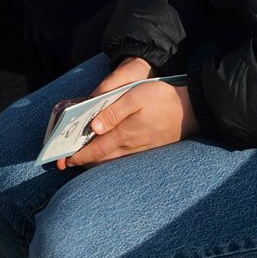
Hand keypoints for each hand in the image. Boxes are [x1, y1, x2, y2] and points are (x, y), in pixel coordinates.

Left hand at [58, 61, 197, 169]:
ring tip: (83, 158)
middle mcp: (131, 147)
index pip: (96, 150)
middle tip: (67, 161)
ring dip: (96, 160)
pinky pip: (123, 158)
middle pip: (101, 159)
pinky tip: (107, 153)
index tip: (65, 159)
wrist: (192, 109)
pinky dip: (110, 158)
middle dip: (83, 160)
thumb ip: (113, 111)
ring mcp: (140, 150)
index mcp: (124, 134)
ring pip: (112, 161)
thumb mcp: (135, 96)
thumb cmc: (162, 98)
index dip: (79, 156)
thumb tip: (93, 127)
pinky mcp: (148, 149)